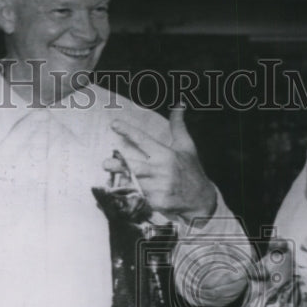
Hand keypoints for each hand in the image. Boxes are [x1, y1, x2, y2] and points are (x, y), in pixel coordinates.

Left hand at [106, 106, 217, 221]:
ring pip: (136, 182)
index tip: (114, 124)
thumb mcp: (187, 146)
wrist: (201, 200)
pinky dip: (138, 194)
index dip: (128, 131)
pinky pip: (141, 197)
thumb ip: (178, 126)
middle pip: (134, 166)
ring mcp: (159, 188)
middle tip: (105, 163)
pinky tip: (136, 194)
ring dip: (128, 180)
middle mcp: (161, 171)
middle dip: (119, 165)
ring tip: (120, 177)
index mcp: (166, 155)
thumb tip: (179, 105)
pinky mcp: (158, 202)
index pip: (143, 140)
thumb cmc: (191, 170)